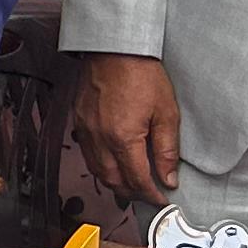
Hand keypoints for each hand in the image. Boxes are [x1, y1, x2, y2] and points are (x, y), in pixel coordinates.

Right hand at [71, 52, 181, 206]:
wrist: (114, 49)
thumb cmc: (141, 75)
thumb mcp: (166, 113)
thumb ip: (167, 150)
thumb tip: (169, 178)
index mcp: (123, 138)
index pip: (137, 179)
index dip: (151, 194)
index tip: (162, 199)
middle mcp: (99, 139)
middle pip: (113, 180)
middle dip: (132, 193)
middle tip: (148, 194)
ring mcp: (85, 130)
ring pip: (97, 171)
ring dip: (115, 182)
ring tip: (132, 183)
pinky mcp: (78, 121)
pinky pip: (87, 154)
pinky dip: (101, 166)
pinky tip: (113, 163)